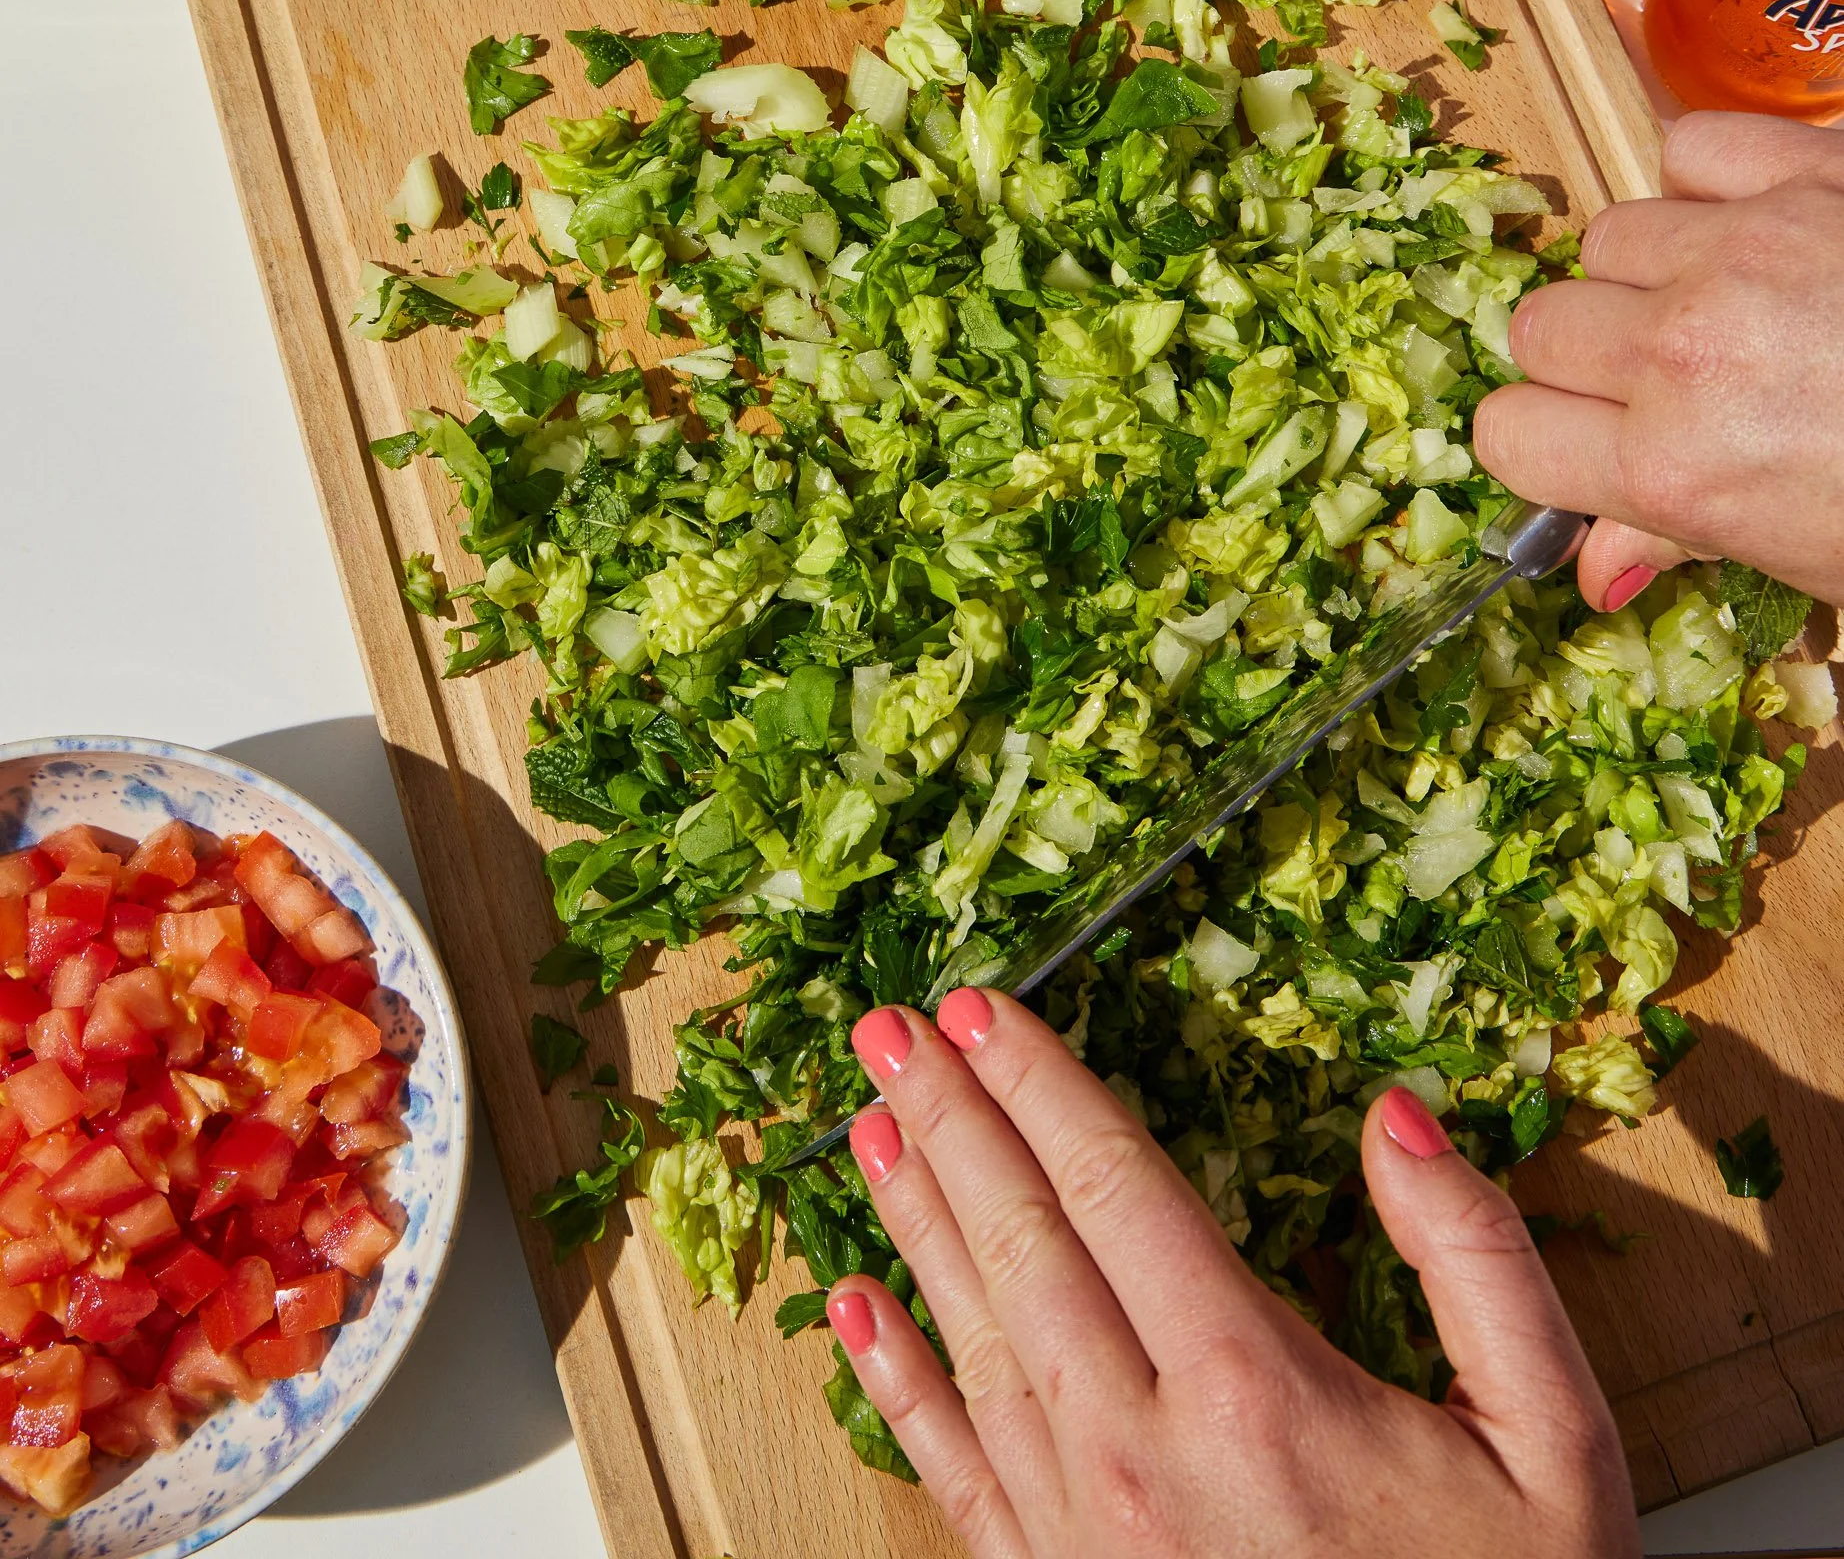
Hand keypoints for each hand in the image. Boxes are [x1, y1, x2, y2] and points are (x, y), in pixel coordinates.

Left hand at [826, 991, 1637, 1558]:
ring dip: (911, 1218)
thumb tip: (1394, 1116)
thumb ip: (1478, 1259)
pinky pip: (952, 1471)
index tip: (981, 1006)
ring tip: (868, 1123)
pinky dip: (891, 1379)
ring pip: (972, 1337)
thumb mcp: (1553, 1435)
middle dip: (948, 1119)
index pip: (1111, 1184)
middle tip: (891, 1029)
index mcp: (1255, 1388)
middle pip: (1018, 1240)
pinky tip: (850, 1308)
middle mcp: (1143, 1452)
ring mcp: (1085, 1531)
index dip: (1037, 1082)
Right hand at [1474, 111, 1843, 609]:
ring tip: (1726, 305)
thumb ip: (1687, 539)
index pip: (1507, 435)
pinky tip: (1759, 230)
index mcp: (1679, 467)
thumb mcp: (1819, 562)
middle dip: (1587, 360)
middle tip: (1662, 386)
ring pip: (1607, 238)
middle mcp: (1688, 349)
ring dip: (1648, 273)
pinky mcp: (1810, 169)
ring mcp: (1745, 247)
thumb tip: (1598, 564)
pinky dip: (1709, 184)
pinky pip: (1690, 151)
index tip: (1587, 453)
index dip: (1544, 449)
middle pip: (1540, 327)